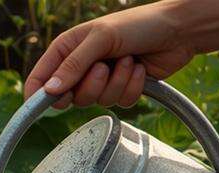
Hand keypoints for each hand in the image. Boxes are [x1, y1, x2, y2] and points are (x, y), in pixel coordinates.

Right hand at [24, 3, 196, 107]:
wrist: (179, 30)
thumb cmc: (139, 24)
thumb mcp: (101, 38)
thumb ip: (73, 65)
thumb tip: (49, 91)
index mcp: (68, 49)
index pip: (40, 78)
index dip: (39, 94)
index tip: (49, 101)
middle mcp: (81, 67)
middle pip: (69, 98)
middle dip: (91, 85)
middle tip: (103, 67)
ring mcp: (102, 79)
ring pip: (96, 102)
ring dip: (116, 82)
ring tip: (128, 61)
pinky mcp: (122, 89)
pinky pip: (119, 103)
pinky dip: (132, 87)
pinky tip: (139, 69)